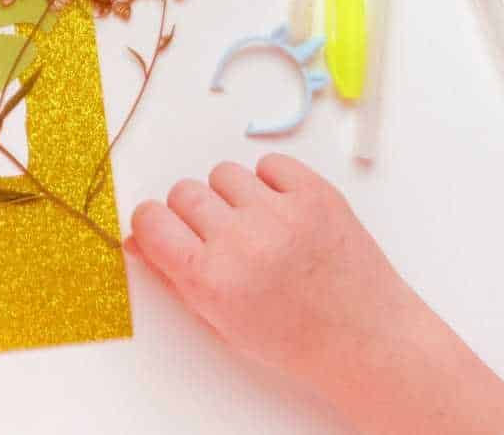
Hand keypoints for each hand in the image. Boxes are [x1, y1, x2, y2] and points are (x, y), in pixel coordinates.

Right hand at [126, 154, 503, 433]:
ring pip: (223, 173)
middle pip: (184, 192)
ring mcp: (280, 213)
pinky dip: (271, 182)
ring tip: (257, 225)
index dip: (154, 223)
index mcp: (209, 279)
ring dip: (232, 195)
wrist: (364, 339)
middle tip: (219, 236)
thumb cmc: (292, 337)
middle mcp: (240, 241)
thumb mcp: (220, 321)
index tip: (166, 230)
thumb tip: (138, 238)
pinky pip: (269, 164)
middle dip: (193, 213)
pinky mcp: (315, 193)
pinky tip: (282, 212)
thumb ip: (175, 276)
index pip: (150, 219)